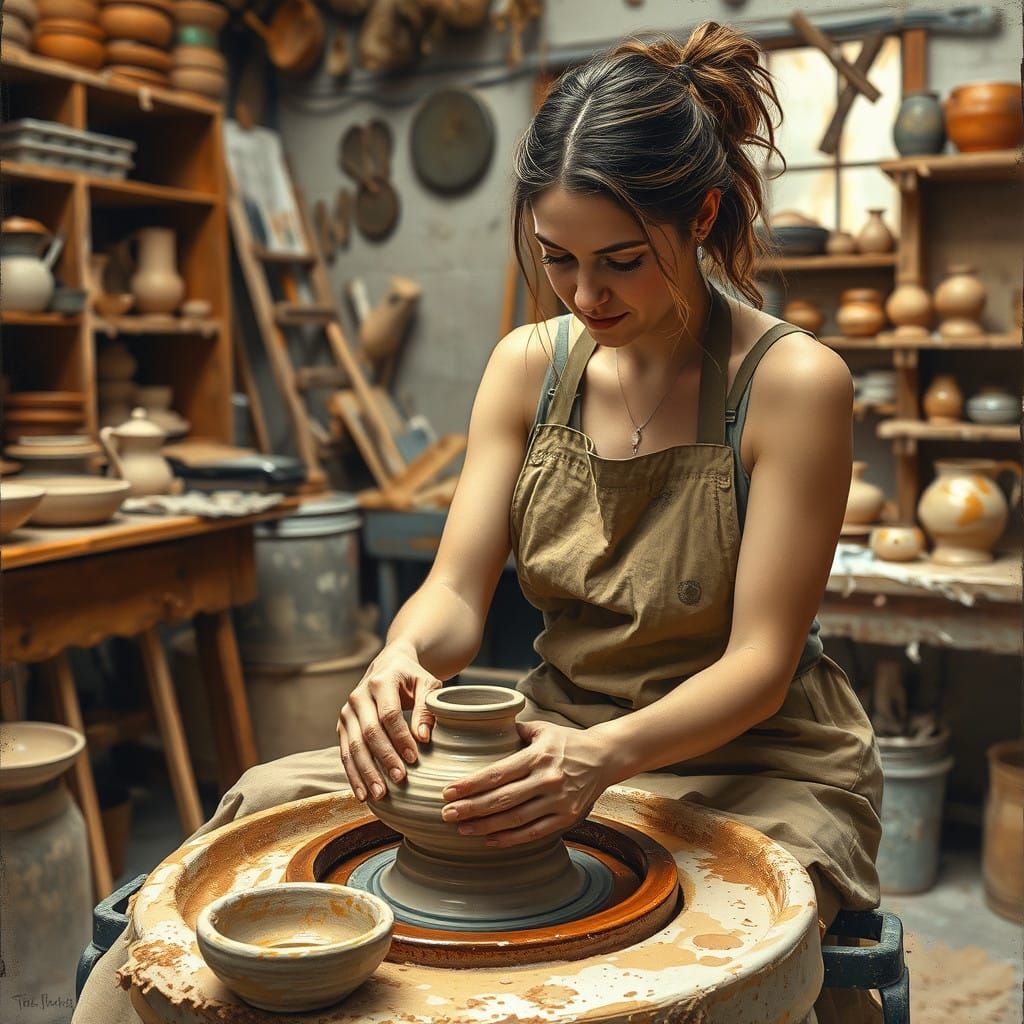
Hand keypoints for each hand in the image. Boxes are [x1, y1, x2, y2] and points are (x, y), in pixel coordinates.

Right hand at [337, 642, 441, 802]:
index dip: (401, 737)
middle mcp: (358, 696)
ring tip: (379, 794)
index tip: (414, 758)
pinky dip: (353, 774)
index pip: (389, 714)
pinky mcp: (342, 726)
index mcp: (380, 682)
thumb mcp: (426, 684)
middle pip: (369, 732)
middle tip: (399, 779)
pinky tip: (362, 793)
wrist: (388, 666)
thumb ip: (427, 707)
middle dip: (384, 758)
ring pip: (354, 746)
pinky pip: (345, 753)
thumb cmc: (412, 677)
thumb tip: (424, 737)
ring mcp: (347, 712)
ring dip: (366, 772)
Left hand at [439, 721, 611, 847]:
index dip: (471, 784)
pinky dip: (510, 838)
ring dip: (485, 827)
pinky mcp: (567, 818)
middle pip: (502, 799)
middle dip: (471, 808)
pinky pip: (534, 832)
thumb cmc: (567, 742)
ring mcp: (559, 801)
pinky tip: (489, 840)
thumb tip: (483, 724)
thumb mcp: (542, 729)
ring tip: (461, 829)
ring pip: (515, 819)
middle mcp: (548, 779)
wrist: (606, 757)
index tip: (448, 791)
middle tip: (447, 814)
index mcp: (538, 756)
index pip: (498, 772)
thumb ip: (514, 730)